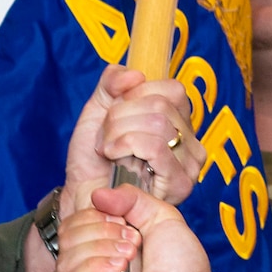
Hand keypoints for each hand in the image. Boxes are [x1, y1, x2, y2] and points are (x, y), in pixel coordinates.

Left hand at [64, 66, 204, 209]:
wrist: (82, 197)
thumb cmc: (93, 159)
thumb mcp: (98, 109)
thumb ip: (112, 83)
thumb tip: (135, 75)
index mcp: (178, 120)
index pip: (172, 89)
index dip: (135, 95)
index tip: (113, 115)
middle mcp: (190, 141)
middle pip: (161, 105)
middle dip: (120, 116)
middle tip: (105, 138)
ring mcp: (189, 164)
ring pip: (159, 123)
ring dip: (119, 133)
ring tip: (109, 150)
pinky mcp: (180, 183)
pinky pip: (156, 146)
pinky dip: (127, 144)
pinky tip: (115, 158)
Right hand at [66, 187, 211, 271]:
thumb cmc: (181, 266)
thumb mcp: (161, 217)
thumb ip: (132, 199)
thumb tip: (97, 194)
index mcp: (101, 244)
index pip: (74, 222)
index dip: (96, 215)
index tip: (127, 223)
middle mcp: (89, 267)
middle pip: (67, 237)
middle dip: (101, 231)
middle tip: (132, 242)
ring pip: (67, 259)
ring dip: (100, 249)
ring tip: (129, 256)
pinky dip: (93, 268)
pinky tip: (117, 268)